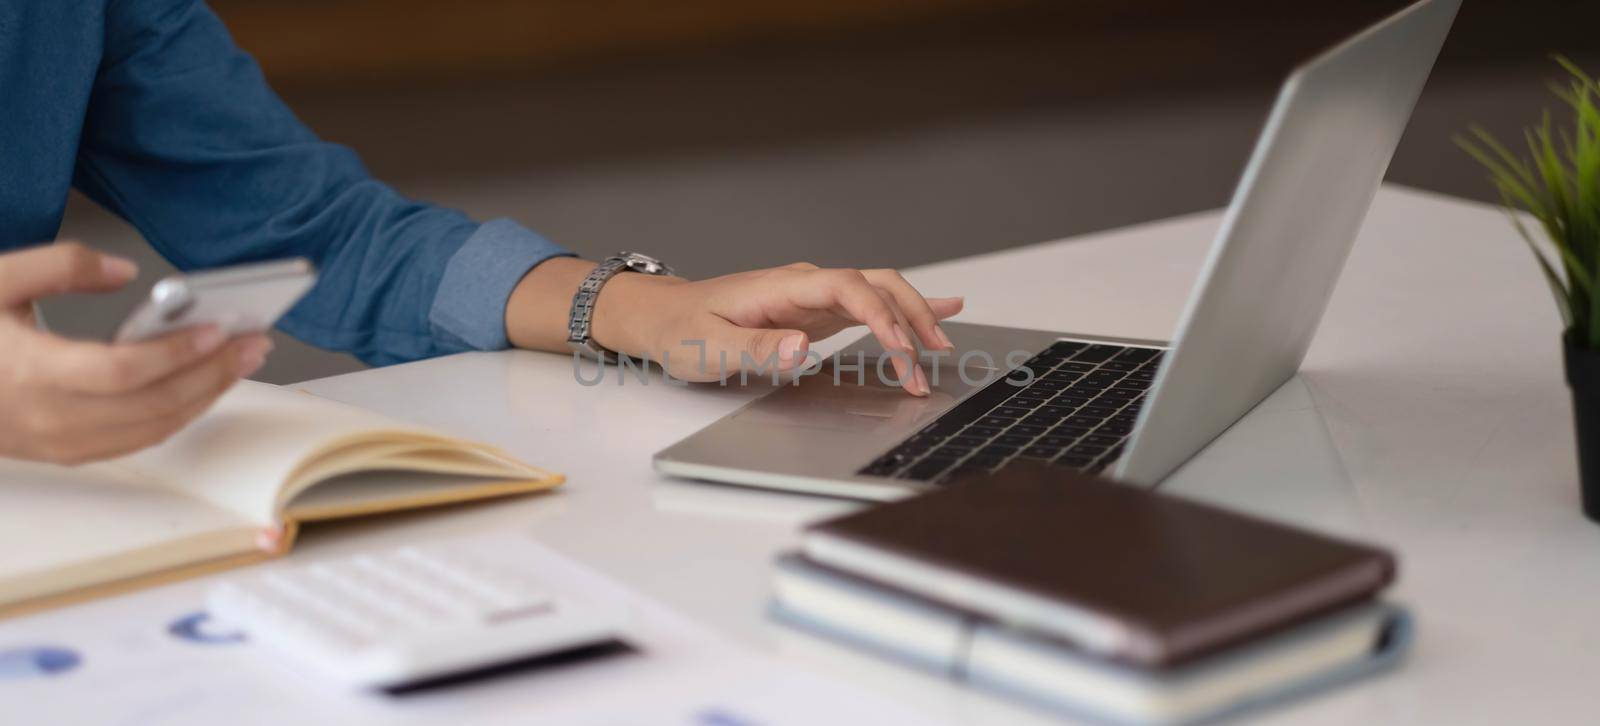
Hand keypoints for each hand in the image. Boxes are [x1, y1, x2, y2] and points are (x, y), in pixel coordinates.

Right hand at [0, 242, 273, 463]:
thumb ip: (58, 264)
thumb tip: (123, 271)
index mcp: (27, 372)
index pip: (121, 372)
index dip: (175, 353)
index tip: (218, 329)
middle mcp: (46, 418)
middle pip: (151, 406)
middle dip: (212, 375)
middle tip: (255, 343)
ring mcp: (55, 442)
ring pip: (150, 430)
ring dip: (204, 397)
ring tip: (240, 362)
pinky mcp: (61, 452)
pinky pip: (134, 441)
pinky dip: (175, 415)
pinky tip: (200, 386)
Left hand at [591, 263, 962, 394]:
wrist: (663, 316)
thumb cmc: (681, 331)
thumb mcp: (709, 347)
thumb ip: (757, 347)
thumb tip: (802, 348)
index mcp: (783, 287)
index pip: (848, 288)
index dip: (882, 316)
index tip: (902, 351)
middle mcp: (805, 285)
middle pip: (876, 284)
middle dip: (912, 316)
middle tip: (933, 357)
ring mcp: (814, 297)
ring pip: (879, 294)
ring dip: (913, 318)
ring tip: (942, 348)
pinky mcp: (816, 314)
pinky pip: (869, 306)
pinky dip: (905, 310)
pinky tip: (943, 310)